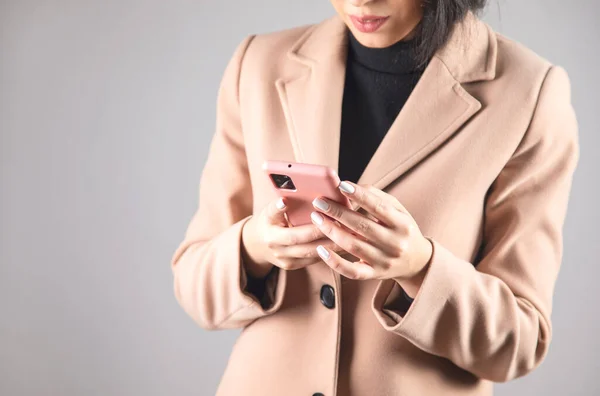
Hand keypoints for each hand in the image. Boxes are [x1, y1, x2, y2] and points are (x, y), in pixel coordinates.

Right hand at [241, 197, 342, 278]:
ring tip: (351, 234)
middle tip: (346, 224)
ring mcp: (286, 261)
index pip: (291, 231)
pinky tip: (345, 243)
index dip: (310, 226)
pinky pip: (315, 259)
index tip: (320, 213)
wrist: (257, 245)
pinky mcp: (294, 266)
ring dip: (333, 244)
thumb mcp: (268, 212)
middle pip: (305, 243)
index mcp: (270, 234)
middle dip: (326, 233)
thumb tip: (285, 200)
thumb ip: (277, 207)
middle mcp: (278, 250)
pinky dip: (331, 250)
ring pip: (313, 253)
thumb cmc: (268, 221)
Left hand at [309, 181, 432, 296]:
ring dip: (332, 231)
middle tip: (319, 202)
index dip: (360, 196)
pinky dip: (335, 262)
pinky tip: (321, 249)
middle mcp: (394, 243)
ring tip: (316, 218)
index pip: (379, 207)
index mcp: (402, 224)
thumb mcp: (399, 210)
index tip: (341, 185)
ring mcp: (384, 261)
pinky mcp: (374, 274)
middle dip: (338, 212)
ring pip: (353, 246)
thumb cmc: (402, 229)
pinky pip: (352, 271)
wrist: (417, 262)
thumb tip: (353, 187)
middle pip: (362, 226)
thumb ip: (377, 197)